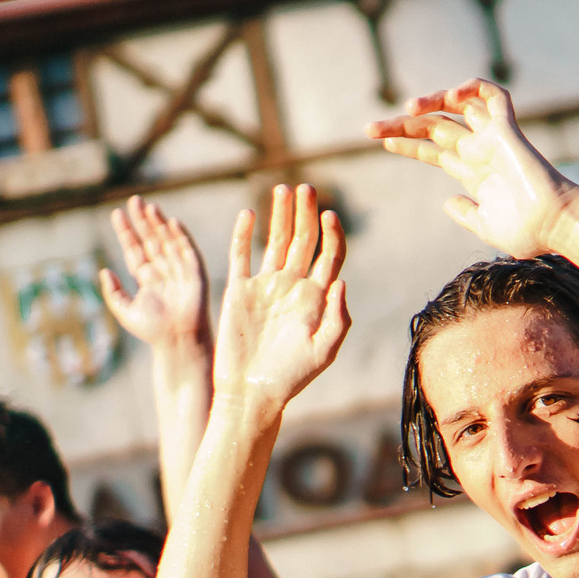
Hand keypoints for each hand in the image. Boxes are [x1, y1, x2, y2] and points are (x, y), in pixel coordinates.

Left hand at [101, 196, 210, 354]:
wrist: (177, 340)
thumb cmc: (152, 330)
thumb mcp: (124, 310)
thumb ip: (113, 291)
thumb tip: (104, 271)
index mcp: (146, 278)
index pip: (134, 249)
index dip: (126, 232)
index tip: (116, 214)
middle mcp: (162, 271)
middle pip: (150, 240)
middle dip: (142, 221)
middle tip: (134, 200)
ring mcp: (179, 270)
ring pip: (166, 241)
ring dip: (158, 224)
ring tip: (148, 206)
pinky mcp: (195, 273)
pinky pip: (187, 250)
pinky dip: (181, 236)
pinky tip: (171, 222)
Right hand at [213, 185, 348, 411]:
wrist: (253, 389)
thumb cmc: (293, 375)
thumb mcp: (324, 349)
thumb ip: (338, 316)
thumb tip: (339, 280)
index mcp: (318, 298)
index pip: (330, 256)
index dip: (332, 235)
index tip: (330, 215)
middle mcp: (293, 287)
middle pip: (304, 242)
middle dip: (306, 214)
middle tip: (308, 187)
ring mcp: (266, 286)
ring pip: (275, 242)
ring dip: (280, 216)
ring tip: (284, 189)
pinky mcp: (239, 290)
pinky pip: (241, 256)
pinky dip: (244, 235)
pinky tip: (249, 214)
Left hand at [370, 80, 578, 258]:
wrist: (556, 226)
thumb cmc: (528, 232)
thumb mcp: (486, 226)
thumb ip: (467, 214)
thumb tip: (449, 202)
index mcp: (473, 174)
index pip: (433, 150)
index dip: (407, 143)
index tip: (381, 141)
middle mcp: (481, 152)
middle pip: (435, 126)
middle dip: (401, 125)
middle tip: (369, 128)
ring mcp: (494, 139)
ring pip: (457, 107)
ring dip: (430, 101)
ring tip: (408, 109)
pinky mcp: (509, 131)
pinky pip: (494, 96)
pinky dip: (473, 88)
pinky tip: (452, 97)